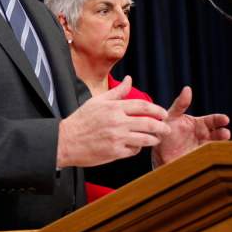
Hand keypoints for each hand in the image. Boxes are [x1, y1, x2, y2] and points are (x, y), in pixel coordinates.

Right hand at [57, 76, 171, 166]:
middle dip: (162, 126)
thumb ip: (116, 92)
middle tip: (166, 128)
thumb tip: (129, 79)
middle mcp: (117, 122)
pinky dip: (137, 149)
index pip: (142, 105)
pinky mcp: (115, 152)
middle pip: (149, 123)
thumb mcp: (97, 101)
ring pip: (145, 138)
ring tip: (156, 138)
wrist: (65, 140)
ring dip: (154, 139)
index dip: (157, 109)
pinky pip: (134, 151)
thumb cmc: (81, 120)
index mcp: (113, 108)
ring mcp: (117, 138)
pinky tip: (136, 146)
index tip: (164, 113)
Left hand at [152, 86, 231, 166]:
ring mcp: (202, 149)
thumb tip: (187, 88)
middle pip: (218, 134)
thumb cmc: (165, 131)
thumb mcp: (171, 116)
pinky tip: (214, 156)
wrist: (157, 152)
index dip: (220, 120)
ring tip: (220, 146)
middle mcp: (204, 136)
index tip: (226, 119)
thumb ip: (180, 104)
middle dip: (223, 133)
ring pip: (215, 146)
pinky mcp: (198, 160)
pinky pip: (208, 158)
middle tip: (225, 133)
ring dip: (219, 145)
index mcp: (199, 124)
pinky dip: (213, 157)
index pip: (213, 121)